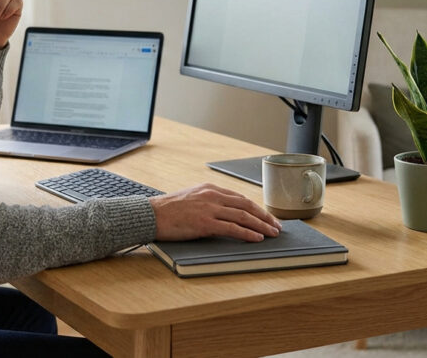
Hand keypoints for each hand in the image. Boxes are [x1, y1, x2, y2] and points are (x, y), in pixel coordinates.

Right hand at [148, 183, 281, 241]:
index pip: (239, 198)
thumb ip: (207, 202)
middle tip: (276, 225)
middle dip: (264, 216)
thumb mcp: (191, 198)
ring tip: (272, 233)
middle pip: (246, 205)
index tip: (266, 216)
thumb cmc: (167, 210)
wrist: (150, 214)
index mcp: (209, 189)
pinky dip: (247, 233)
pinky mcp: (205, 223)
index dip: (256, 208)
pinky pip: (232, 228)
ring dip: (261, 225)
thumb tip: (223, 213)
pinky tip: (257, 238)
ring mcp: (209, 209)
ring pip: (243, 216)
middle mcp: (212, 196)